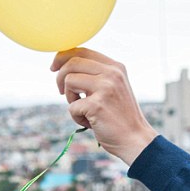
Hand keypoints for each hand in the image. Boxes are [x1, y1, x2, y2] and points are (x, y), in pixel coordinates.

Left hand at [51, 48, 157, 164]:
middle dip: (60, 77)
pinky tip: (90, 123)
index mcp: (115, 67)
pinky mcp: (97, 105)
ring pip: (68, 81)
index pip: (82, 51)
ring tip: (83, 110)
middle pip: (72, 62)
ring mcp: (105, 87)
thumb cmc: (119, 116)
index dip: (63, 57)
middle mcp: (112, 73)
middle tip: (61, 92)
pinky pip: (71, 106)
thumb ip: (96, 75)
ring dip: (69, 98)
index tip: (54, 67)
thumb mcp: (113, 88)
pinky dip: (76, 117)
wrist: (135, 139)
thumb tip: (65, 66)